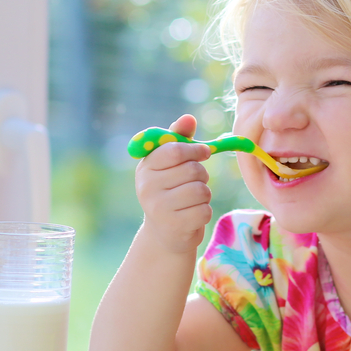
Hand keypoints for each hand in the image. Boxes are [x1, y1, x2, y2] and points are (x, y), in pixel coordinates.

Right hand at [136, 114, 212, 253]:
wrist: (164, 233)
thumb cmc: (170, 190)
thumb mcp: (170, 164)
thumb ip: (178, 139)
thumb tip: (188, 118)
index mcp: (145, 168)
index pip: (174, 150)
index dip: (195, 149)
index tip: (203, 153)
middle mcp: (147, 187)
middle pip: (193, 169)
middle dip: (201, 174)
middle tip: (194, 182)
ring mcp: (159, 208)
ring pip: (201, 190)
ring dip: (204, 194)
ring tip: (192, 199)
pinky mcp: (174, 226)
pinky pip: (205, 210)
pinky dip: (205, 211)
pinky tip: (192, 215)